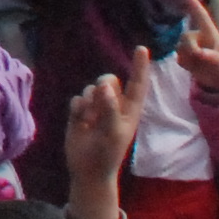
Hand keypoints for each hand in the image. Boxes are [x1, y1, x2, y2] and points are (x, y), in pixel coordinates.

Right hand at [63, 52, 144, 218]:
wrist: (87, 170)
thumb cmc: (107, 153)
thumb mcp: (113, 133)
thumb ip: (110, 109)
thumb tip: (104, 86)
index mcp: (129, 110)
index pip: (137, 84)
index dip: (139, 66)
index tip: (141, 48)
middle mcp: (114, 104)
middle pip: (109, 80)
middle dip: (103, 88)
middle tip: (100, 103)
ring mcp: (97, 107)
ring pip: (91, 88)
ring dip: (89, 103)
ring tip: (90, 122)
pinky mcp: (80, 111)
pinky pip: (77, 98)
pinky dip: (78, 108)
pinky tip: (80, 122)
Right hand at [174, 0, 218, 94]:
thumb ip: (212, 57)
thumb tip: (199, 53)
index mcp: (210, 34)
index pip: (202, 18)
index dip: (195, 7)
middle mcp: (199, 38)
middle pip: (185, 37)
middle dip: (189, 48)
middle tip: (198, 57)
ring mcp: (191, 46)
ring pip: (179, 47)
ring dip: (187, 57)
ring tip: (199, 65)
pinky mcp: (185, 56)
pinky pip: (178, 57)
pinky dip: (185, 64)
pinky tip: (193, 68)